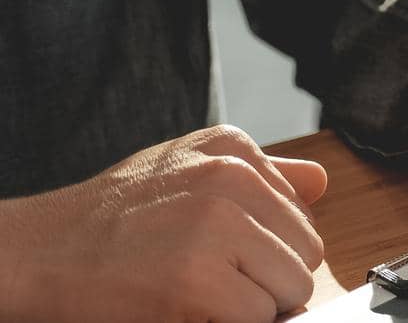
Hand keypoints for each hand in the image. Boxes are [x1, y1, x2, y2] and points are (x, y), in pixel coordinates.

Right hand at [0, 125, 326, 322]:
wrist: (39, 251)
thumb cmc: (112, 218)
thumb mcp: (185, 168)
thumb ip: (261, 174)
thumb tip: (320, 183)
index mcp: (234, 148)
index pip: (301, 215)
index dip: (268, 251)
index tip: (227, 258)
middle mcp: (232, 176)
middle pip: (306, 252)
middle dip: (270, 279)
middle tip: (217, 283)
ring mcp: (216, 225)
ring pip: (291, 287)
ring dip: (255, 305)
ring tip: (204, 294)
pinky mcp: (197, 279)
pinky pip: (257, 317)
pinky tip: (193, 311)